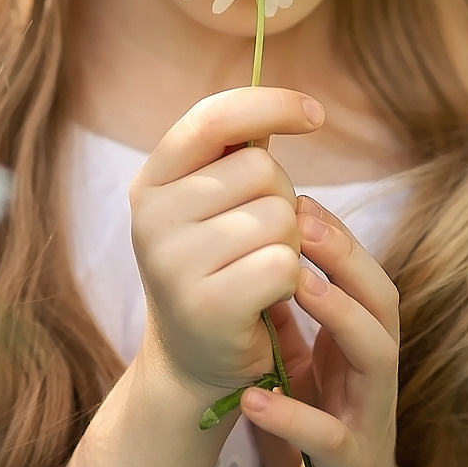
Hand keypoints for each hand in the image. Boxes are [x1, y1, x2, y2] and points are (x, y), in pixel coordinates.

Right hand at [129, 86, 322, 400]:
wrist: (195, 362)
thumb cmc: (220, 267)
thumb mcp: (214, 203)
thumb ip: (238, 153)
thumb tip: (299, 107)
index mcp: (151, 181)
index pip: (214, 117)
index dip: (271, 105)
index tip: (316, 115)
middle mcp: (151, 217)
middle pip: (261, 169)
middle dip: (282, 199)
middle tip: (259, 239)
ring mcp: (173, 263)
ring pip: (280, 217)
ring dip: (291, 242)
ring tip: (260, 270)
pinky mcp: (206, 307)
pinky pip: (285, 264)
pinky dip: (293, 279)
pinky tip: (268, 298)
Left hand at [241, 197, 403, 466]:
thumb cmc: (319, 433)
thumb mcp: (302, 368)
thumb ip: (287, 319)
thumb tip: (254, 249)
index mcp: (364, 347)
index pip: (367, 277)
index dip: (339, 237)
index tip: (298, 197)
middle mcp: (376, 376)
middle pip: (383, 303)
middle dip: (347, 258)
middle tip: (300, 219)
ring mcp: (369, 420)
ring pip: (376, 357)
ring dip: (339, 314)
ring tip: (294, 281)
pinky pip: (328, 438)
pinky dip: (294, 416)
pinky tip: (252, 397)